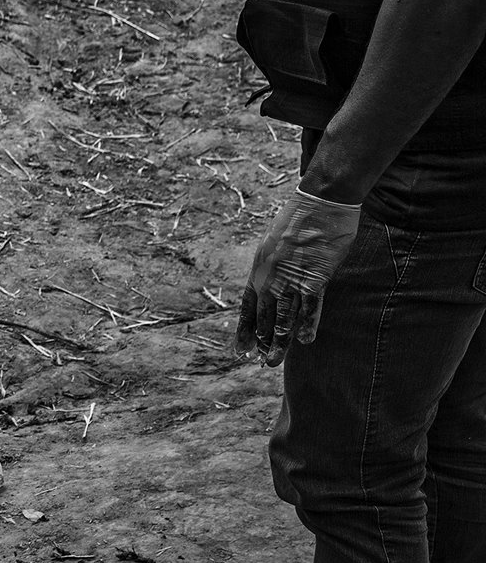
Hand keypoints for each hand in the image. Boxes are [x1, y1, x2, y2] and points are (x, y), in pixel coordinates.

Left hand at [236, 189, 361, 365]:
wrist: (321, 201)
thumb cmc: (300, 218)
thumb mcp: (274, 243)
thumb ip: (274, 266)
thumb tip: (275, 282)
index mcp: (259, 270)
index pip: (248, 307)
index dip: (245, 329)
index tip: (241, 348)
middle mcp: (271, 278)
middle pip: (264, 316)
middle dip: (261, 341)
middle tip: (259, 361)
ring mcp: (293, 278)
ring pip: (284, 317)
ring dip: (280, 341)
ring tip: (274, 361)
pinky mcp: (315, 276)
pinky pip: (310, 305)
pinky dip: (307, 323)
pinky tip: (305, 340)